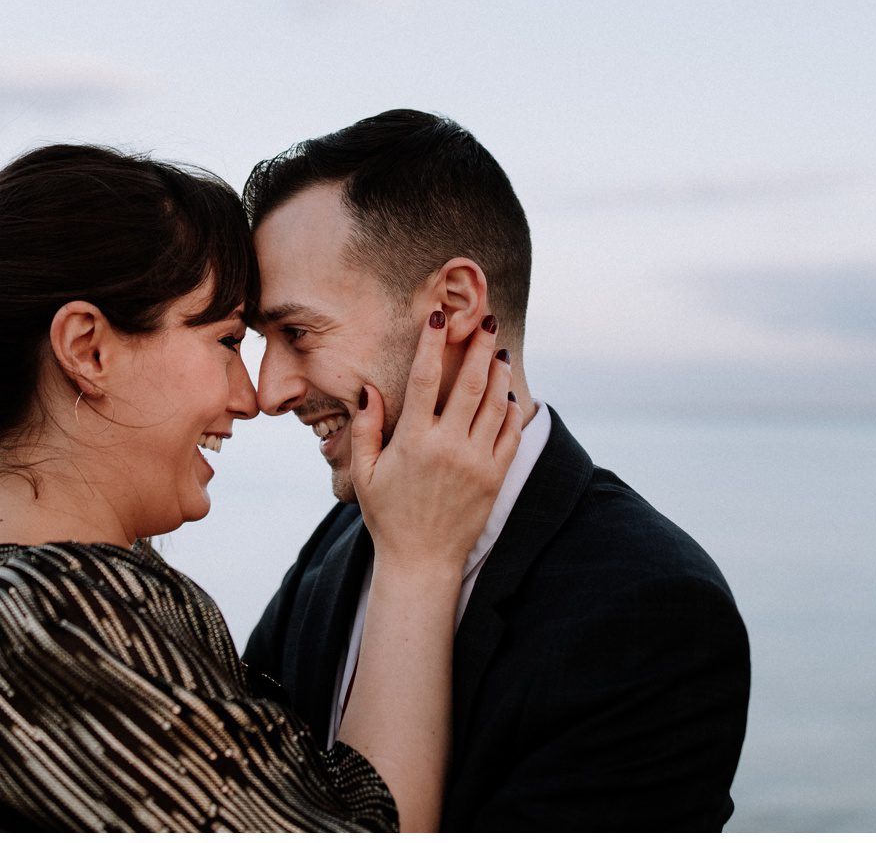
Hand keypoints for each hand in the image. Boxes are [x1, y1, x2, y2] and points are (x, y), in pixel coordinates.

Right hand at [348, 311, 521, 574]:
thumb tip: (370, 389)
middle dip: (480, 346)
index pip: (426, 378)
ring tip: (500, 352)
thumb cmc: (387, 514)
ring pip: (496, 405)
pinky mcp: (494, 478)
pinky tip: (508, 396)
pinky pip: (510, 435)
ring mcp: (476, 462)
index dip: (433, 343)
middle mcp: (449, 446)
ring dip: (499, 373)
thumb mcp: (364, 473)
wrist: (421, 560)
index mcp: (414, 440)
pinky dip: (511, 411)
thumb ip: (365, 428)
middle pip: (471, 383)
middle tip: (487, 320)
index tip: (438, 316)